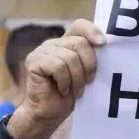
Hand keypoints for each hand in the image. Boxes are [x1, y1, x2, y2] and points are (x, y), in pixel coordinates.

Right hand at [16, 20, 103, 134]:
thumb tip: (105, 43)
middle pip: (80, 43)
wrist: (51, 113)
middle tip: (87, 82)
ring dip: (77, 78)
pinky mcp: (34, 62)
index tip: (103, 44)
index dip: (92, 31)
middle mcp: (54, 43)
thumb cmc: (72, 93)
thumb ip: (92, 58)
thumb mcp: (87, 73)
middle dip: (89, 66)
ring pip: (70, 57)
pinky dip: (65, 81)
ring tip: (76, 89)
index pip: (79, 25)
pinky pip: (58, 66)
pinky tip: (63, 89)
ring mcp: (42, 51)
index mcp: (68, 43)